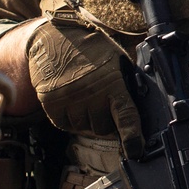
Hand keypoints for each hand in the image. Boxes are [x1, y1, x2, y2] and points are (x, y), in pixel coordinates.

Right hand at [26, 21, 143, 156]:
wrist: (54, 37)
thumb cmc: (91, 49)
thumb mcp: (116, 62)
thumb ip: (125, 85)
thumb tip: (137, 113)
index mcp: (113, 82)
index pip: (126, 116)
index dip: (132, 137)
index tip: (135, 151)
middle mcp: (91, 93)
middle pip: (103, 129)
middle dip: (106, 123)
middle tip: (102, 105)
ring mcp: (70, 99)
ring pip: (83, 129)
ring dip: (87, 121)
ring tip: (85, 99)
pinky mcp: (51, 102)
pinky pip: (64, 125)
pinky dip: (69, 119)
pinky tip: (72, 102)